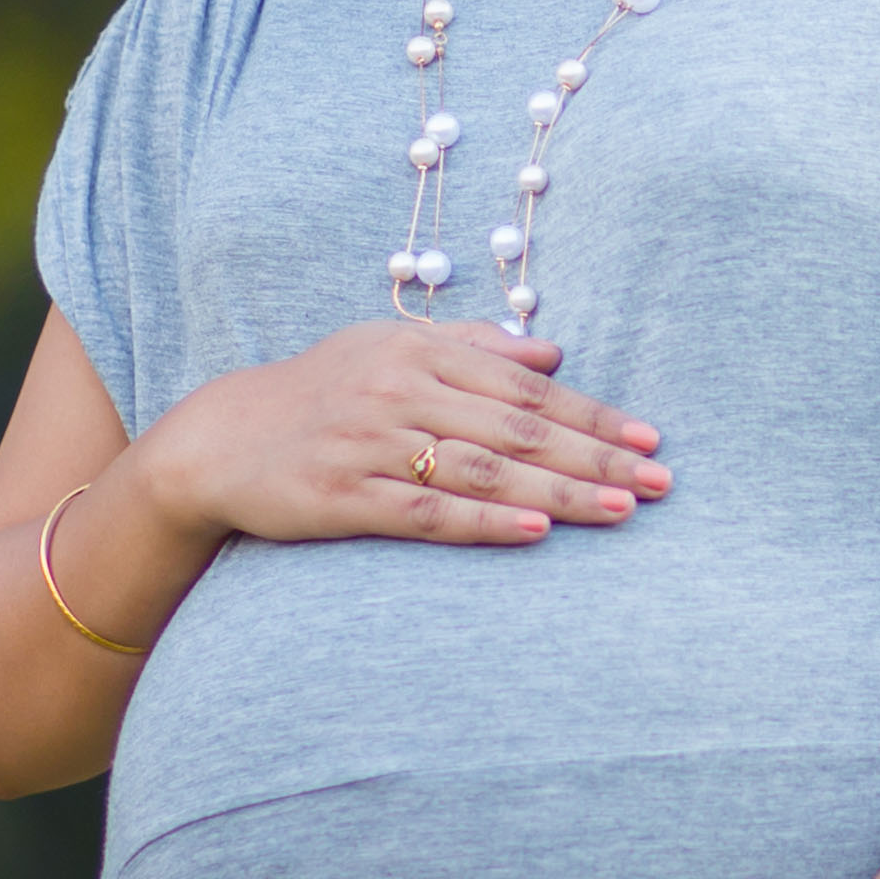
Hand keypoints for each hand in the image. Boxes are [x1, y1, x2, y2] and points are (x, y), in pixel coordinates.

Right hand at [149, 318, 664, 548]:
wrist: (219, 439)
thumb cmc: (321, 391)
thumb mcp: (389, 350)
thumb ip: (474, 348)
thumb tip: (555, 353)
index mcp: (418, 351)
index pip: (525, 387)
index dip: (591, 414)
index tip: (649, 438)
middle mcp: (399, 391)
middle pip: (516, 428)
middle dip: (595, 457)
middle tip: (660, 481)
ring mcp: (370, 444)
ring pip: (482, 470)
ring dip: (558, 492)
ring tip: (621, 509)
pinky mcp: (343, 495)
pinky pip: (426, 511)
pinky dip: (484, 520)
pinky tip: (534, 530)